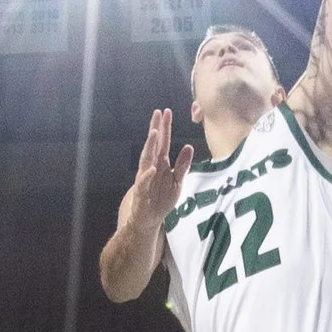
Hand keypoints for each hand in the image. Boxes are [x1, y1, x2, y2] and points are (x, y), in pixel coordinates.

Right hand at [123, 108, 192, 227]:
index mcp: (161, 163)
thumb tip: (189, 146)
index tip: (166, 111)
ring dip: (149, 146)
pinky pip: (144, 182)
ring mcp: (145, 178)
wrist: (149, 219)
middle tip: (158, 113)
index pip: (163, 142)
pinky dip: (147, 175)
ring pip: (146, 159)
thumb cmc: (161, 198)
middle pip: (154, 145)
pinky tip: (152, 168)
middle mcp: (151, 167)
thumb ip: (183, 165)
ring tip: (154, 132)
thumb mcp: (177, 181)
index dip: (165, 127)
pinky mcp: (141, 192)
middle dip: (156, 129)